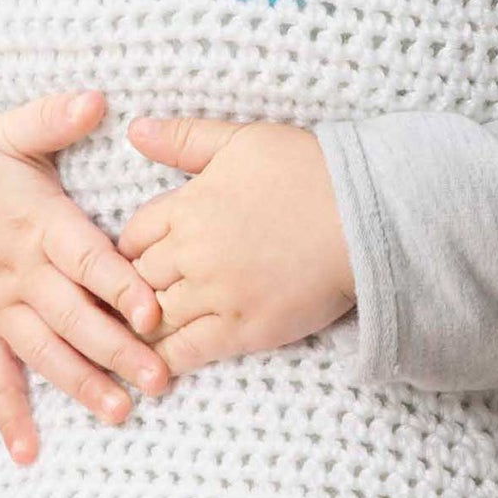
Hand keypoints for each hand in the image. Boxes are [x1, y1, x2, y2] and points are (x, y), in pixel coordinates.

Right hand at [0, 90, 169, 463]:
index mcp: (38, 223)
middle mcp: (18, 272)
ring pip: (42, 353)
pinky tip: (29, 453)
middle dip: (118, 350)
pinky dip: (7, 416)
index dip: (120, 285)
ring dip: (81, 385)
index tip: (155, 311)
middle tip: (162, 380)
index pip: (86, 258)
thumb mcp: (7, 131)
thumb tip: (100, 98)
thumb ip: (53, 117)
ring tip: (121, 413)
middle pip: (73, 316)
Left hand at [115, 117, 355, 376]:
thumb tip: (134, 130)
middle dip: (138, 284)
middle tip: (139, 296)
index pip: (132, 235)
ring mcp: (217, 295)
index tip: (143, 256)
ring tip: (143, 331)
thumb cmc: (308, 171)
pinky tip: (155, 366)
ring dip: (148, 322)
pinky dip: (165, 359)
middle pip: (139, 277)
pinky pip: (187, 351)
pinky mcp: (244, 329)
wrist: (364, 215)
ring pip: (156, 316)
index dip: (134, 247)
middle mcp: (193, 253)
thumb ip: (184, 138)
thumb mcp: (241, 140)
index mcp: (188, 207)